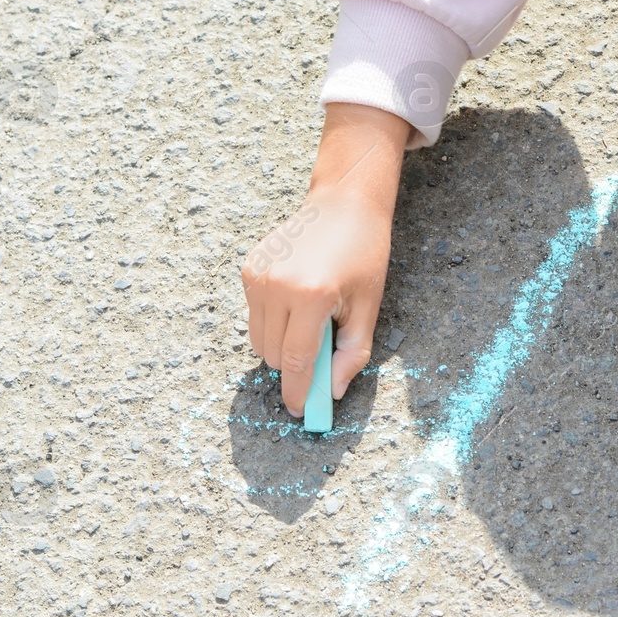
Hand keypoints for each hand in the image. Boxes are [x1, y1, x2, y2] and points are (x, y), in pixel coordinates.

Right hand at [240, 103, 411, 416]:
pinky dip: (275, 323)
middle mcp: (278, 285)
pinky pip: (256, 317)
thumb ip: (352, 353)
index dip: (300, 392)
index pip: (298, 361)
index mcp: (312, 295)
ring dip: (283, 347)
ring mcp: (258, 276)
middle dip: (296, 369)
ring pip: (260, 340)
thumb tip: (333, 392)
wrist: (344, 204)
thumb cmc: (365, 255)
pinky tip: (300, 301)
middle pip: (275, 355)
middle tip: (322, 363)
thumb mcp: (368, 307)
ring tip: (314, 323)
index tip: (302, 412)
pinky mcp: (248, 269)